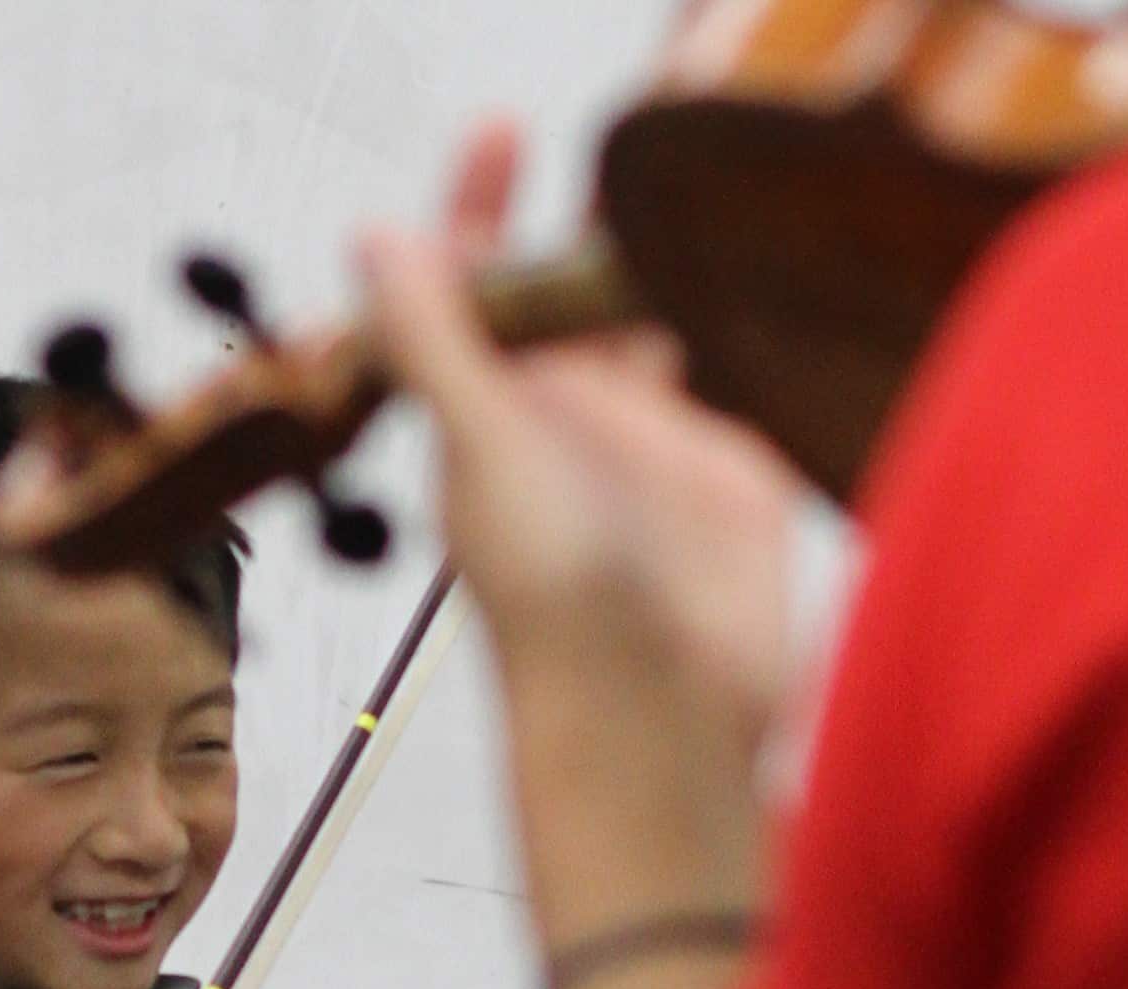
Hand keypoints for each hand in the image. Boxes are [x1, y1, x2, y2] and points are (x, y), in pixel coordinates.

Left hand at [360, 126, 810, 759]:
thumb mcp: (485, 449)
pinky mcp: (721, 471)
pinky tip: (752, 276)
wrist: (662, 716)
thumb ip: (437, 340)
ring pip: (645, 327)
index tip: (502, 132)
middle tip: (624, 137)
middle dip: (580, 216)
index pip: (473, 286)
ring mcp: (645, 442)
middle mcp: (563, 421)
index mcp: (489, 413)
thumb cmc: (555, 610)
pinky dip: (734, 325)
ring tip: (687, 184)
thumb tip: (375, 234)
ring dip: (658, 263)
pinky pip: (721, 378)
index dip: (478, 208)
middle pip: (563, 293)